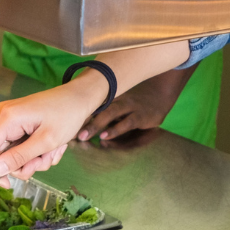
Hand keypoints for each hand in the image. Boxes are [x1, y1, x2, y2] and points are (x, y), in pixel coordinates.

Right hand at [0, 69, 108, 180]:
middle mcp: (4, 117)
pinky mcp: (19, 124)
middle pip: (3, 155)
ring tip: (53, 149)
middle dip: (27, 163)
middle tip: (46, 158)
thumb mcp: (46, 141)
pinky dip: (38, 151)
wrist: (80, 98)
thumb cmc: (67, 114)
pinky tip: (52, 144)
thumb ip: (19, 157)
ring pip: (16, 154)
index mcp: (7, 118)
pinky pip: (22, 147)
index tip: (9, 185)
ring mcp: (11, 120)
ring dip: (36, 158)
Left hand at [77, 65, 195, 140]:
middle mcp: (120, 99)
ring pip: (111, 115)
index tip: (66, 119)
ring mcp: (131, 107)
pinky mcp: (142, 116)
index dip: (81, 110)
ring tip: (84, 135)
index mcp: (113, 96)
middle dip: (85, 119)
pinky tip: (105, 136)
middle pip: (99, 108)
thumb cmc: (139, 98)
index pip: (94, 102)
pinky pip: (126, 124)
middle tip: (72, 130)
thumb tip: (86, 117)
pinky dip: (115, 130)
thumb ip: (107, 105)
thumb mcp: (122, 98)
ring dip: (96, 125)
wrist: (162, 93)